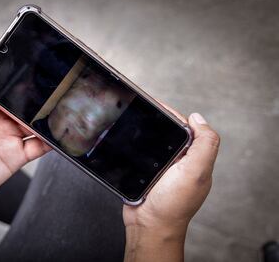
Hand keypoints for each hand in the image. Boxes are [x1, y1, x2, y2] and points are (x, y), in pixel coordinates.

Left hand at [0, 68, 49, 212]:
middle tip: (48, 90)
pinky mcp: (17, 155)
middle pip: (22, 103)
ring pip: (34, 122)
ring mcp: (9, 136)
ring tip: (58, 110)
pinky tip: (57, 135)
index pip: (1, 86)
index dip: (13, 78)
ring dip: (46, 117)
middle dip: (35, 97)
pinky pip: (39, 146)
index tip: (26, 69)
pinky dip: (50, 141)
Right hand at [123, 109, 219, 235]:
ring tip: (131, 121)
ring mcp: (163, 167)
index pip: (186, 127)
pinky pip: (141, 154)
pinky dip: (134, 146)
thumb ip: (205, 144)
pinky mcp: (147, 173)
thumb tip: (198, 118)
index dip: (172, 114)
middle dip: (156, 120)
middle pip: (169, 132)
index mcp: (194, 157)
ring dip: (143, 133)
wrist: (149, 225)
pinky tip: (125, 141)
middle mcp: (180, 161)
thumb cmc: (172, 205)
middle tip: (140, 110)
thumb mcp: (196, 172)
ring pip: (154, 142)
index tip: (156, 105)